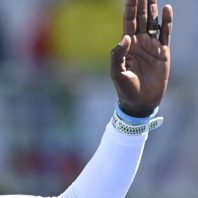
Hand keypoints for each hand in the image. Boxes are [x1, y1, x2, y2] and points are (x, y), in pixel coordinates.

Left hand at [110, 0, 172, 116]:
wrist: (141, 101)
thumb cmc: (125, 88)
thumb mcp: (117, 72)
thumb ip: (118, 55)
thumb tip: (126, 37)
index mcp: (126, 45)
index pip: (128, 20)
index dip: (130, 7)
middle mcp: (139, 42)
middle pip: (141, 17)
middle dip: (142, 2)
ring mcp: (151, 45)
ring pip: (153, 21)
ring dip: (153, 8)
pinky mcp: (163, 52)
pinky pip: (165, 33)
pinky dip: (167, 21)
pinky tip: (167, 9)